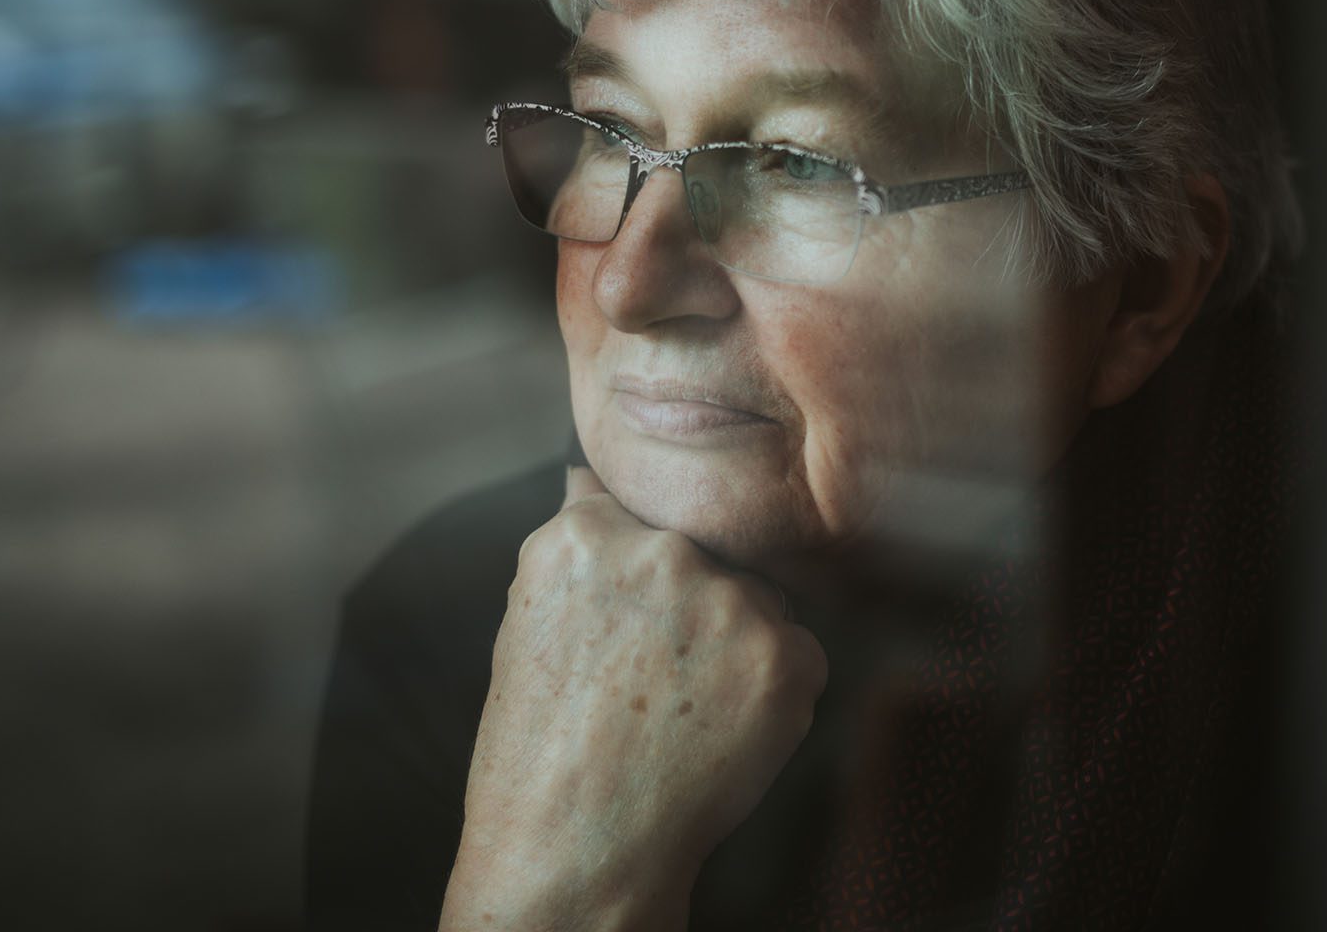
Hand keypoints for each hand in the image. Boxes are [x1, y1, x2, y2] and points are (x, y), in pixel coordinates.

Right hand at [439, 467, 827, 931]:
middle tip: (650, 679)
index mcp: (584, 534)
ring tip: (678, 710)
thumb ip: (579, 543)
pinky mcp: (784, 654)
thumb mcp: (529, 618)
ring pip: (757, 597)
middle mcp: (661, 552)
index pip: (642, 510)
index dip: (640, 572)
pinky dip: (772, 689)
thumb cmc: (538, 750)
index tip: (628, 620)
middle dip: (691, 602)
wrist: (575, 852)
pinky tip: (717, 731)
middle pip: (706, 550)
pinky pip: (797, 650)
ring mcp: (728, 600)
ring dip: (735, 640)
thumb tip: (593, 474)